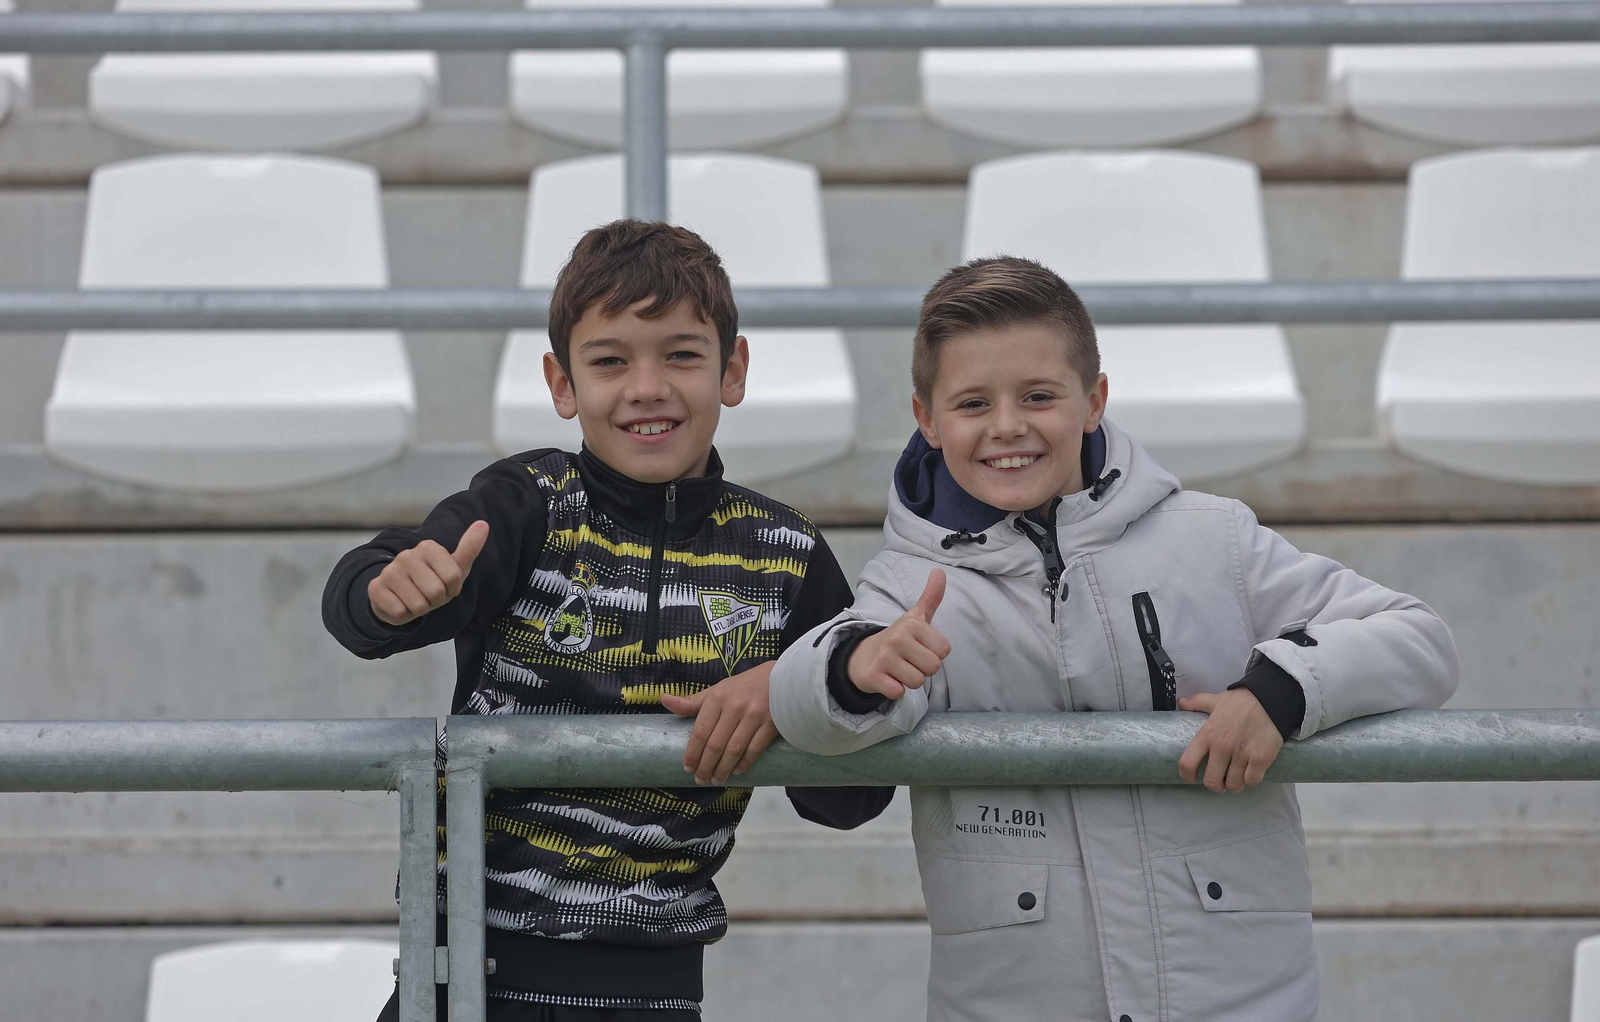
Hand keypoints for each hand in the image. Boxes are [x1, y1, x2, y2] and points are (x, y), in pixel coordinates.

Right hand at [367, 521, 488, 626]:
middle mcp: (407, 555)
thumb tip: (483, 524)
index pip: (454, 577)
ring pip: (418, 604)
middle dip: (436, 600)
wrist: (399, 596)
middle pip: (436, 591)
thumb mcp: (455, 567)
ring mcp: (390, 571)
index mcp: (428, 547)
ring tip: (415, 599)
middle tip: (428, 595)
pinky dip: (404, 615)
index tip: (445, 585)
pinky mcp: (376, 588)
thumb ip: (469, 547)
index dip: (452, 589)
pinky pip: (401, 612)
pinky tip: (400, 604)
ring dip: (420, 609)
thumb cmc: (433, 581)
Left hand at [662, 662, 778, 785]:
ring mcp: (754, 716)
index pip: (700, 731)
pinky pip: (754, 749)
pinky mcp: (771, 725)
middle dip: (705, 766)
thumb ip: (692, 702)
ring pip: (734, 750)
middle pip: (715, 744)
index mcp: (718, 698)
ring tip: (716, 779)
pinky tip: (736, 771)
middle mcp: (735, 707)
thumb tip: (664, 699)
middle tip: (700, 779)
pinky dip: (744, 763)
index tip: (687, 768)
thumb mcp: (717, 690)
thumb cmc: (744, 687)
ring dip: (723, 769)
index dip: (692, 753)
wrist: (782, 680)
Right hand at [846, 569, 951, 700]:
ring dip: (910, 681)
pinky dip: (895, 690)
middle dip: (923, 669)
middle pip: (933, 667)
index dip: (934, 653)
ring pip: (917, 682)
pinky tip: (888, 678)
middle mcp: (897, 638)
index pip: (944, 650)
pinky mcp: (873, 676)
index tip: (919, 648)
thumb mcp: (915, 617)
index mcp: (912, 624)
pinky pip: (899, 692)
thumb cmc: (898, 639)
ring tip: (899, 670)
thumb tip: (940, 571)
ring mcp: (884, 658)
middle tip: (909, 661)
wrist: (862, 655)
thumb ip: (931, 597)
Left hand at [1177, 690, 1283, 792]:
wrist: (1271, 698)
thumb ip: (1198, 703)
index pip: (1188, 763)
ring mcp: (1242, 754)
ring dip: (1235, 784)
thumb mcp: (1216, 700)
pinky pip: (1251, 781)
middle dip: (1216, 785)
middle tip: (1221, 780)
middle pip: (1212, 781)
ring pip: (1233, 785)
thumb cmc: (1242, 701)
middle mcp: (1222, 747)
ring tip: (1237, 776)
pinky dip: (1251, 779)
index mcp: (1207, 735)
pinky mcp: (1260, 759)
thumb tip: (1182, 702)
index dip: (1187, 775)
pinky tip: (1251, 771)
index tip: (1193, 777)